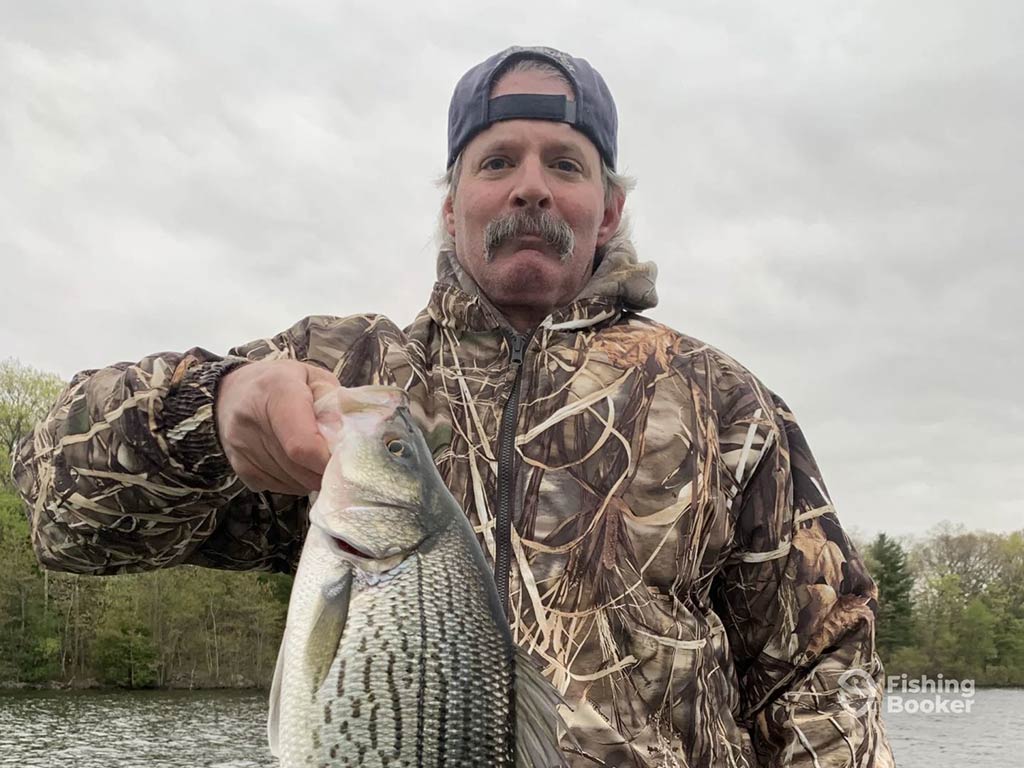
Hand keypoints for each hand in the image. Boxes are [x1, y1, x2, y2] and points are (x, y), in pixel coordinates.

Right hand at [215, 360, 340, 493]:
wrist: (232, 390)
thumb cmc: (281, 383)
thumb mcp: (315, 378)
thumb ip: (335, 403)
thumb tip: (348, 437)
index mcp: (278, 391)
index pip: (303, 445)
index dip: (328, 460)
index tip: (344, 459)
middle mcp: (252, 420)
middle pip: (300, 468)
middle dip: (325, 470)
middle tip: (335, 457)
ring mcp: (242, 447)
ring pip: (291, 482)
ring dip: (311, 476)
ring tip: (313, 455)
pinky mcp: (239, 468)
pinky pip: (279, 488)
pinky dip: (295, 481)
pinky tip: (295, 462)